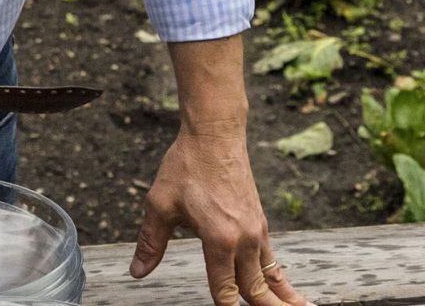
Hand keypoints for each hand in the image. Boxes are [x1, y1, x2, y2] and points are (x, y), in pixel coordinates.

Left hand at [130, 129, 308, 305]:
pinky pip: (272, 260)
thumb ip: (151, 242)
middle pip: (255, 289)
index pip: (225, 290)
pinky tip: (286, 289)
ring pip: (270, 277)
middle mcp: (244, 239)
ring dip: (283, 299)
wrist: (215, 134)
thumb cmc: (187, 166)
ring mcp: (256, 231)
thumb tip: (137, 271)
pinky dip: (280, 278)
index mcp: (219, 238)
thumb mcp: (160, 204)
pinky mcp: (259, 222)